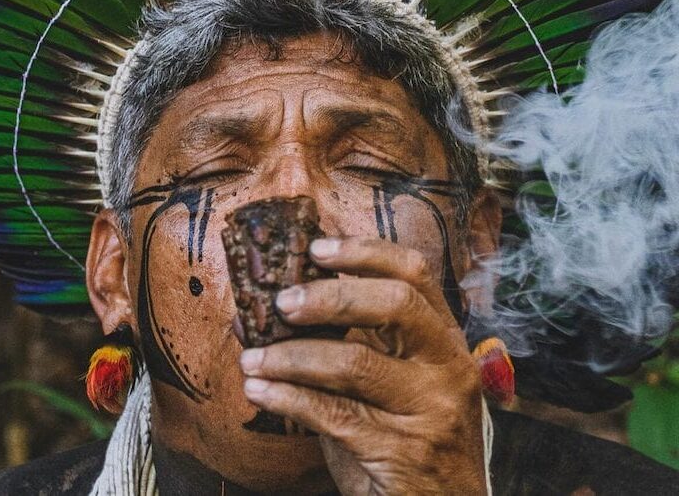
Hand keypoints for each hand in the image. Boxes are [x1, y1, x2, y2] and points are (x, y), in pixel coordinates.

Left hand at [239, 236, 486, 494]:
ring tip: (252, 357)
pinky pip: (332, 413)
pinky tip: (259, 389)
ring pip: (355, 362)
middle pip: (394, 304)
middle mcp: (447, 368)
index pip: (415, 274)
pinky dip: (287, 397)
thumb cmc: (405, 438)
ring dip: (291, 356)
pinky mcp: (402, 452)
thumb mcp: (391, 383)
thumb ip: (352, 343)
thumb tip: (271, 306)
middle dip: (330, 296)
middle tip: (282, 303)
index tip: (317, 249)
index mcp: (445, 340)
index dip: (364, 252)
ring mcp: (431, 410)